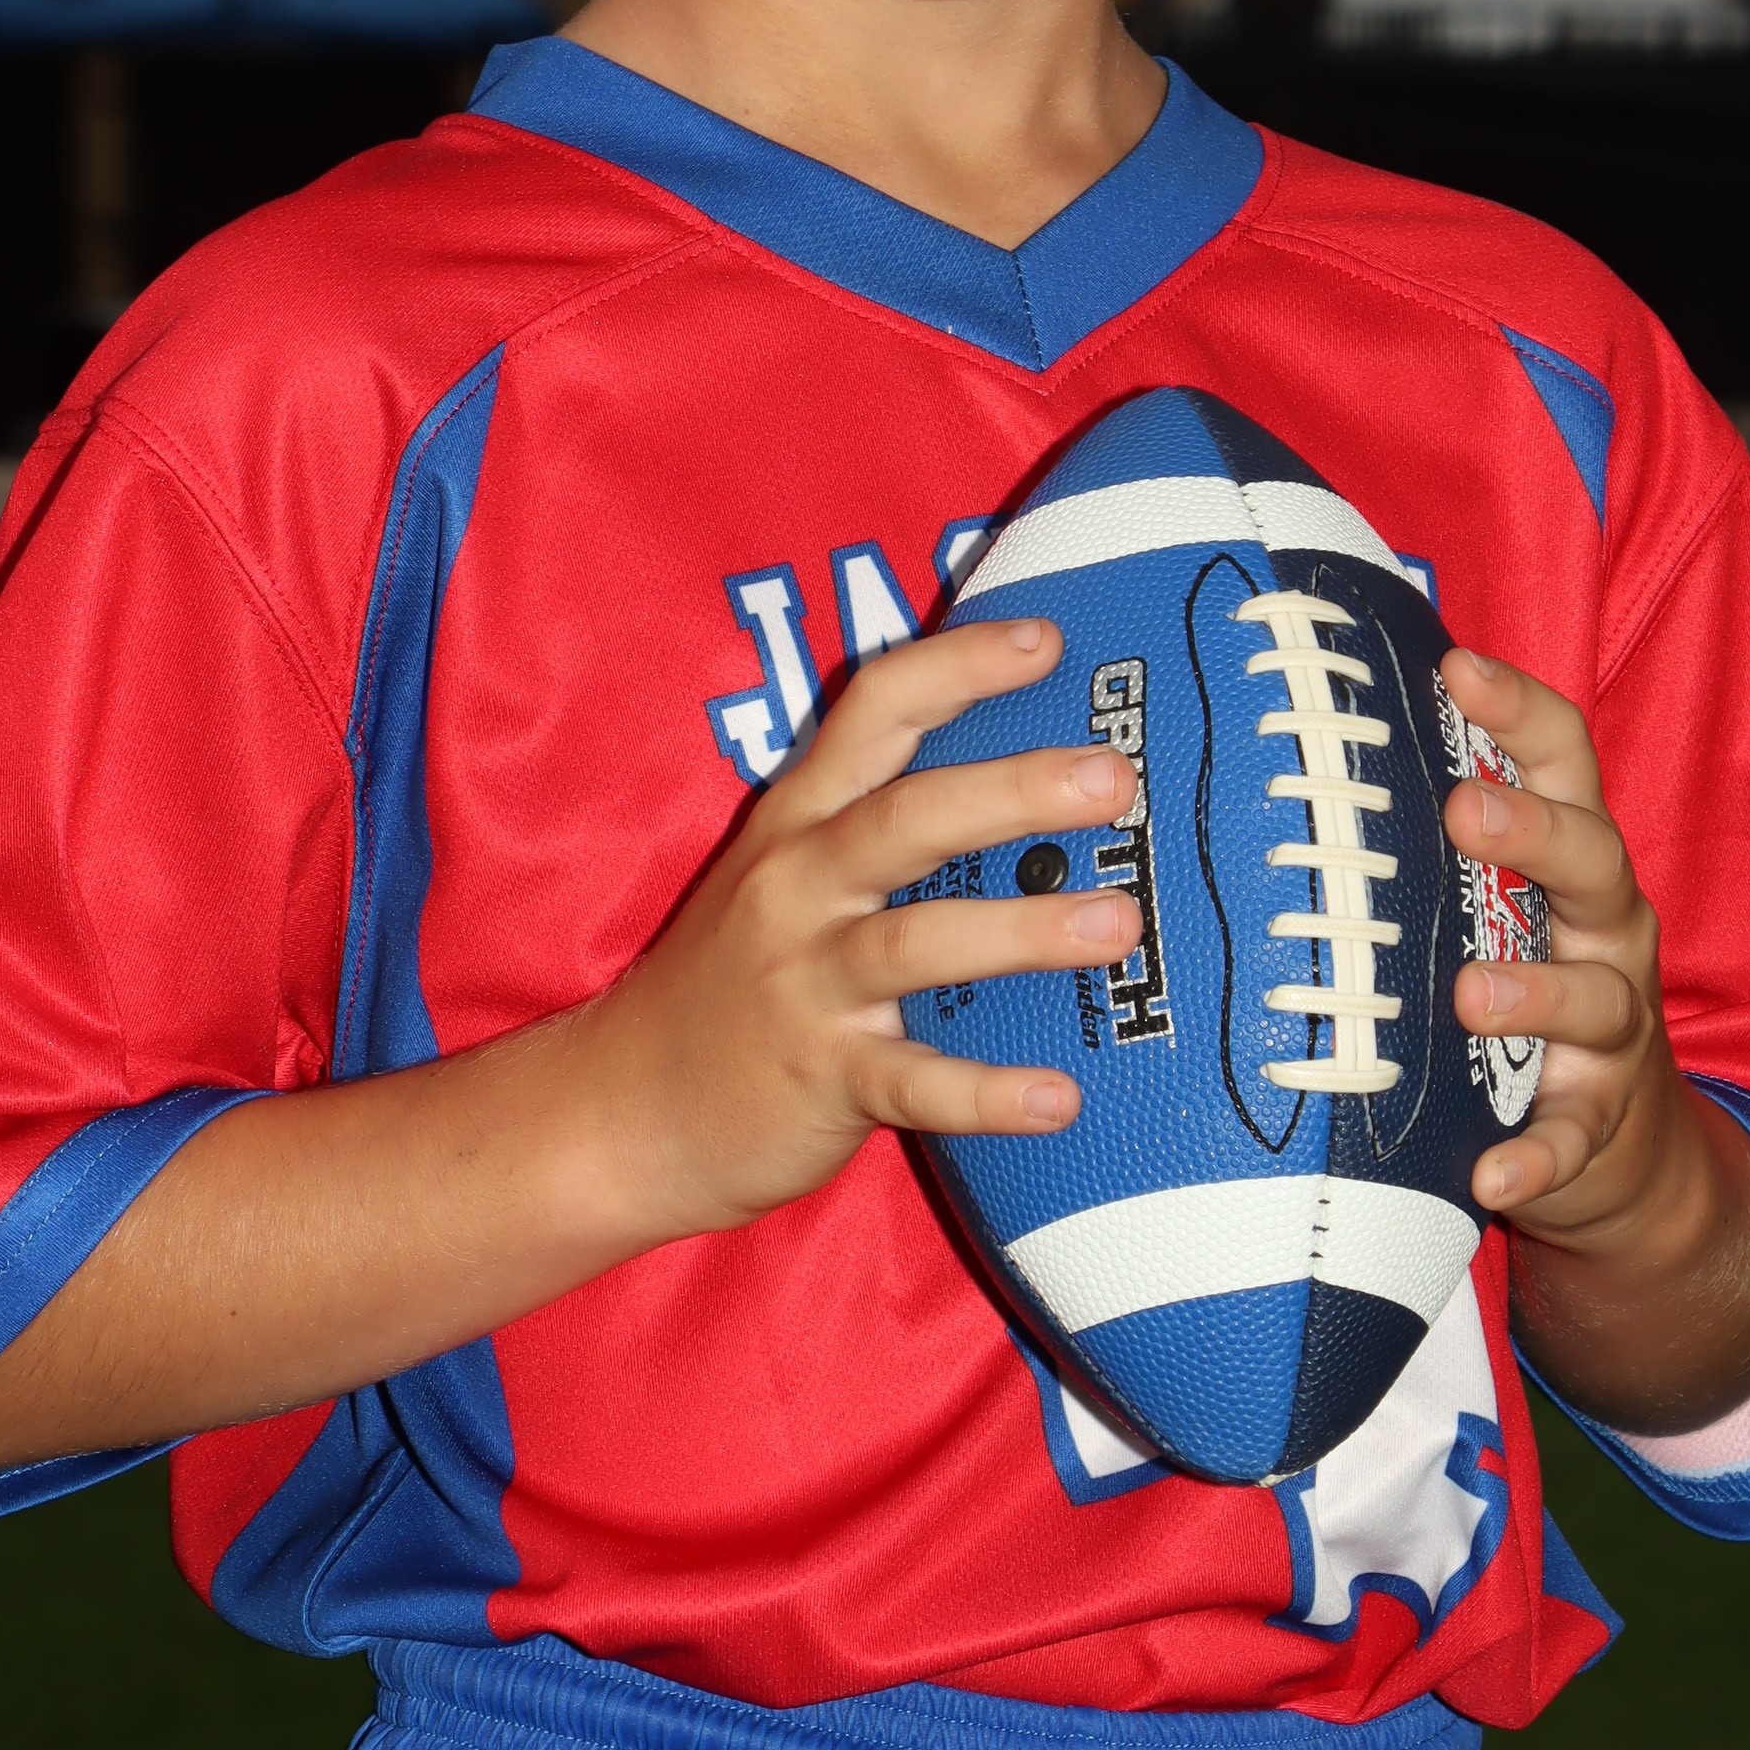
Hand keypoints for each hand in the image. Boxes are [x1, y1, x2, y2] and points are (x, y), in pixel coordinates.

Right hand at [578, 611, 1144, 1243]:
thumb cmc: (738, 981)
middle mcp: (798, 886)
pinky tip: (1059, 1097)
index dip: (957, 666)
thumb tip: (1036, 781)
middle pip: (906, 818)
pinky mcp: (820, 1076)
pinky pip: (911, 1083)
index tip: (1048, 639)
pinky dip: (985, 1092)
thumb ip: (879, 822)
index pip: (873, 712)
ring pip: (914, 943)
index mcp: (799, 820)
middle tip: (1113, 778)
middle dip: (1011, 789)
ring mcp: (805, 983)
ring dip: (1021, 932)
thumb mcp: (786, 875)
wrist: (630, 1110)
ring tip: (1119, 923)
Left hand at [1434, 645, 1749, 1432]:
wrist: (1618, 1147)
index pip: (1564, 761)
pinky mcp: (1599, 1123)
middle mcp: (1604, 928)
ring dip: (1537, 992)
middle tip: (1461, 812)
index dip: (1519, 711)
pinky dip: (1537, 1157)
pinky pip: (1574, 1140)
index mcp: (1571, 861)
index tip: (1456, 667)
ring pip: (1595, 997)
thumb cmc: (1520, 989)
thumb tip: (1302, 747)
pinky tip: (1492, 1173)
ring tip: (1472, 992)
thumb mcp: (1490, 906)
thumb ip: (1427, 840)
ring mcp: (1612, 1029)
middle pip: (1592, 859)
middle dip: (1531, 831)